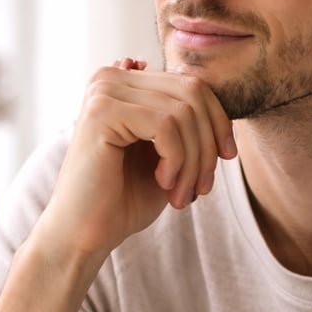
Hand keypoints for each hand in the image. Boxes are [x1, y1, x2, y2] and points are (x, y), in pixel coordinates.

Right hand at [35, 58, 236, 266]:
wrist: (84, 233)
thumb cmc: (125, 199)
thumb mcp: (170, 155)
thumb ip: (190, 125)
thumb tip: (219, 102)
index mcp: (127, 82)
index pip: (193, 84)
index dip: (219, 121)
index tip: (227, 156)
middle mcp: (112, 78)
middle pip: (192, 92)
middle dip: (208, 143)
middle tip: (203, 187)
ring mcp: (104, 91)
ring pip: (183, 112)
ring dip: (193, 161)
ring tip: (181, 194)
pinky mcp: (101, 111)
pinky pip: (165, 125)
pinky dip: (176, 160)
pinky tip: (163, 183)